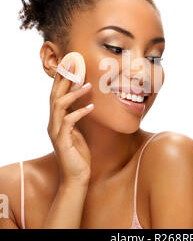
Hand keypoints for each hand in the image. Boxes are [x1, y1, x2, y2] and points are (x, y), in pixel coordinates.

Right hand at [47, 62, 93, 186]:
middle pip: (55, 96)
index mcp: (57, 120)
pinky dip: (80, 112)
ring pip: (59, 106)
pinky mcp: (62, 141)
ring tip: (88, 85)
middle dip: (64, 79)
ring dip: (73, 93)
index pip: (57, 95)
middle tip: (74, 65)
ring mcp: (56, 132)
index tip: (70, 64)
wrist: (77, 176)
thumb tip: (82, 103)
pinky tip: (91, 107)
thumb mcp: (78, 131)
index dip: (62, 79)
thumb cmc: (78, 153)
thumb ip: (76, 117)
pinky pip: (69, 122)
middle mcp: (53, 123)